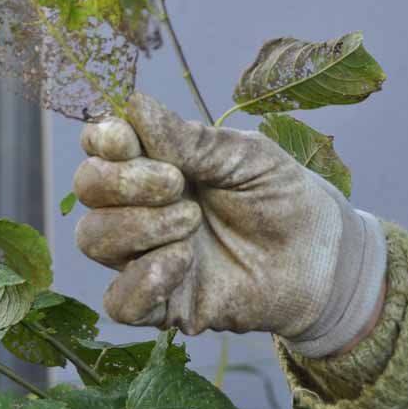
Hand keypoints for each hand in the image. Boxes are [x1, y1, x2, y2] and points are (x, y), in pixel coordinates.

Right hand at [73, 93, 386, 357]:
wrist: (321, 256)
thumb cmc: (281, 194)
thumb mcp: (244, 155)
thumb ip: (189, 139)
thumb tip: (133, 105)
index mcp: (154, 161)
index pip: (100, 145)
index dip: (102, 140)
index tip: (125, 140)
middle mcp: (139, 206)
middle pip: (87, 188)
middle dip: (121, 182)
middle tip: (174, 183)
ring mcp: (145, 255)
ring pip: (93, 239)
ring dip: (136, 226)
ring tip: (191, 221)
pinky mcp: (163, 303)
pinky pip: (119, 302)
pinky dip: (140, 281)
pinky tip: (180, 263)